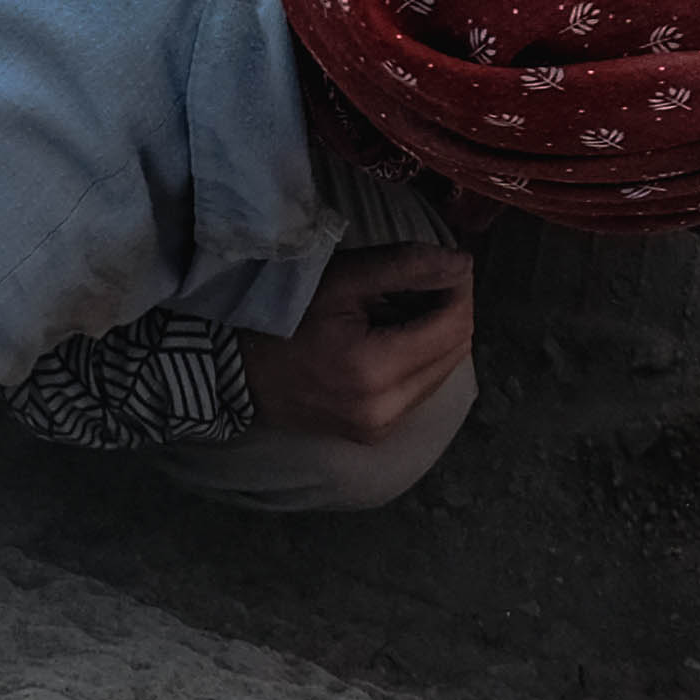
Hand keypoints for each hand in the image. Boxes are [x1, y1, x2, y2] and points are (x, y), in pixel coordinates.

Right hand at [241, 241, 474, 445]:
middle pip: (455, 352)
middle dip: (451, 312)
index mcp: (376, 370)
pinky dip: (418, 360)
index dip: (460, 290)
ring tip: (400, 310)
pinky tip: (390, 339)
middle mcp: (386, 409)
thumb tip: (464, 265)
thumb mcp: (343, 279)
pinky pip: (420, 390)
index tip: (446, 265)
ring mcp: (381, 428)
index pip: (454, 327)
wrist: (235, 372)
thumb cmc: (284, 318)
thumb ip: (408, 267)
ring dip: (436, 337)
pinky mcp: (375, 434)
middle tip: (423, 283)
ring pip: (442, 372)